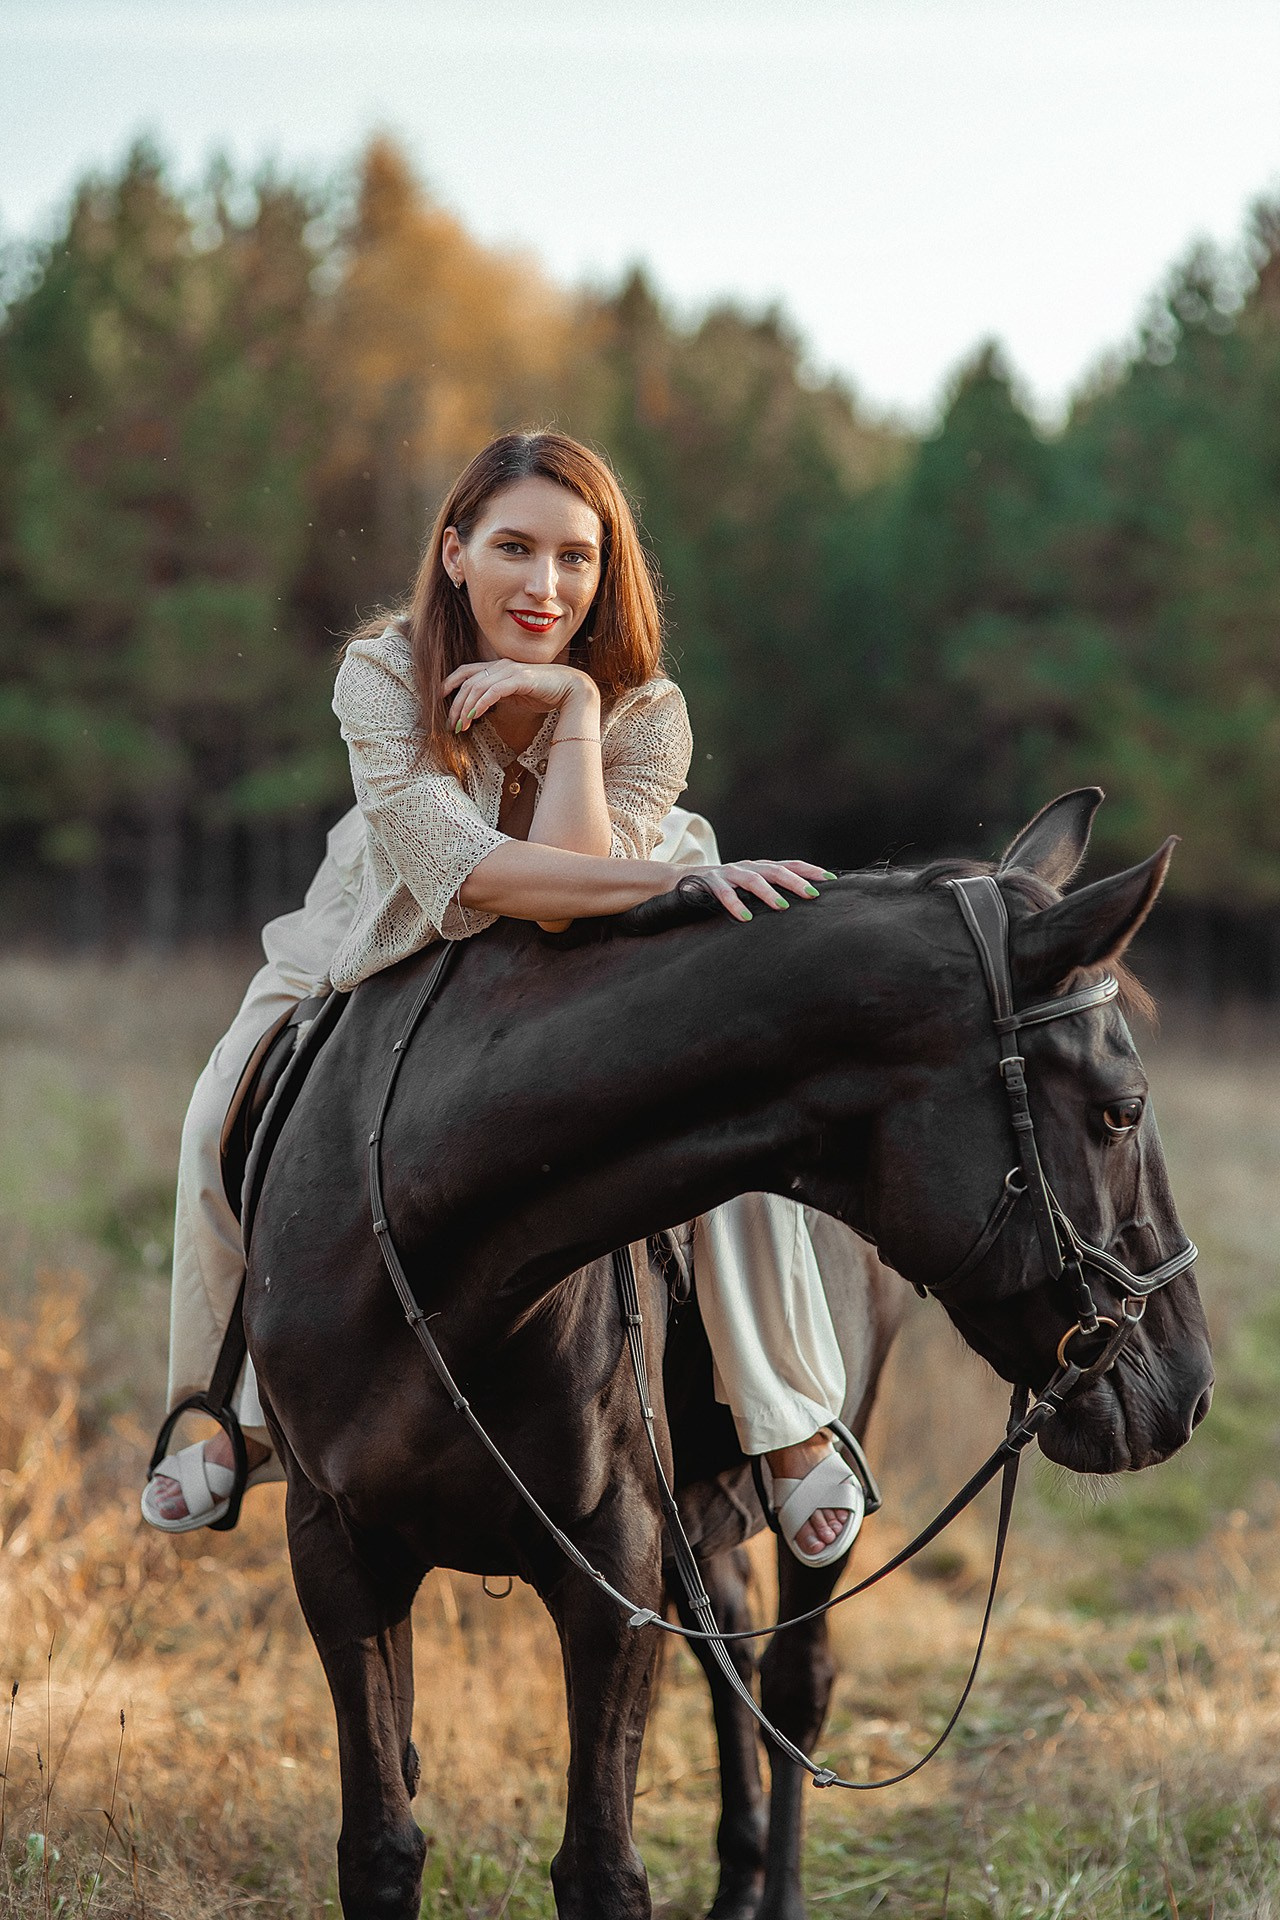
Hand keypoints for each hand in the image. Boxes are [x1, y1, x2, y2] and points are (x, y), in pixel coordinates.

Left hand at [442, 660, 598, 734]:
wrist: (573, 689)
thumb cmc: (546, 692)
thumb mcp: (516, 694)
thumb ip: (499, 695)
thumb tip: (482, 707)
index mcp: (499, 667)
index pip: (467, 671)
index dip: (450, 682)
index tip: (439, 698)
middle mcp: (502, 666)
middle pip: (467, 682)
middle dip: (455, 704)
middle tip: (450, 724)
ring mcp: (510, 671)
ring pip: (477, 687)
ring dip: (465, 708)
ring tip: (460, 726)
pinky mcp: (520, 679)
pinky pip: (493, 692)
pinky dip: (480, 704)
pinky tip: (474, 717)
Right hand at [685, 859, 834, 921]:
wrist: (682, 881)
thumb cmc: (723, 889)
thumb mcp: (749, 889)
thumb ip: (770, 893)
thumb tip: (800, 907)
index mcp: (760, 868)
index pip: (790, 865)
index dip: (810, 871)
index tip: (832, 880)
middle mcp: (748, 867)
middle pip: (777, 870)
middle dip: (796, 881)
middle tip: (812, 895)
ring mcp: (729, 873)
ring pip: (753, 879)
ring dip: (768, 892)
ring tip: (782, 906)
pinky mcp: (710, 882)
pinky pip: (724, 893)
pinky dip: (735, 904)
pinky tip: (744, 918)